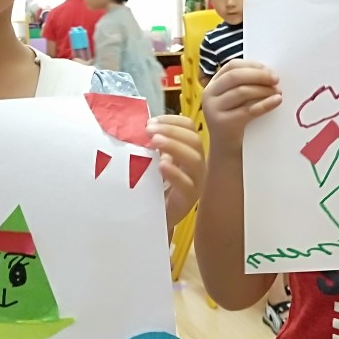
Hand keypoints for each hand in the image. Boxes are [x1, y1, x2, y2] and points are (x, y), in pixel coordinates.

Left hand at [149, 115, 205, 234]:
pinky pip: (187, 184)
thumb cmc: (153, 187)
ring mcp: (196, 182)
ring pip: (195, 159)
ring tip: (155, 141)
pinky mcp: (188, 199)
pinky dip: (175, 172)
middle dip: (171, 131)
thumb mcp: (153, 162)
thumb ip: (153, 146)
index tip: (151, 120)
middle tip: (149, 130)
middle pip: (194, 140)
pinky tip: (162, 165)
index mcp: (188, 151)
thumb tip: (142, 125)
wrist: (154, 218)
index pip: (189, 128)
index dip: (172, 120)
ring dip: (175, 146)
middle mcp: (196, 164)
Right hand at [201, 60, 281, 150]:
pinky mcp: (223, 123)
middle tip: (276, 79)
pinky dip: (265, 104)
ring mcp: (213, 109)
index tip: (270, 70)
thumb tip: (270, 73)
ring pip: (241, 91)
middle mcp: (209, 94)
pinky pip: (248, 110)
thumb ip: (246, 85)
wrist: (226, 149)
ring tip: (278, 92)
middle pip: (235, 76)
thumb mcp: (235, 100)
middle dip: (259, 75)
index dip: (252, 65)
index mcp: (213, 84)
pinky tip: (277, 101)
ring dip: (263, 90)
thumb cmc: (236, 120)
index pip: (232, 66)